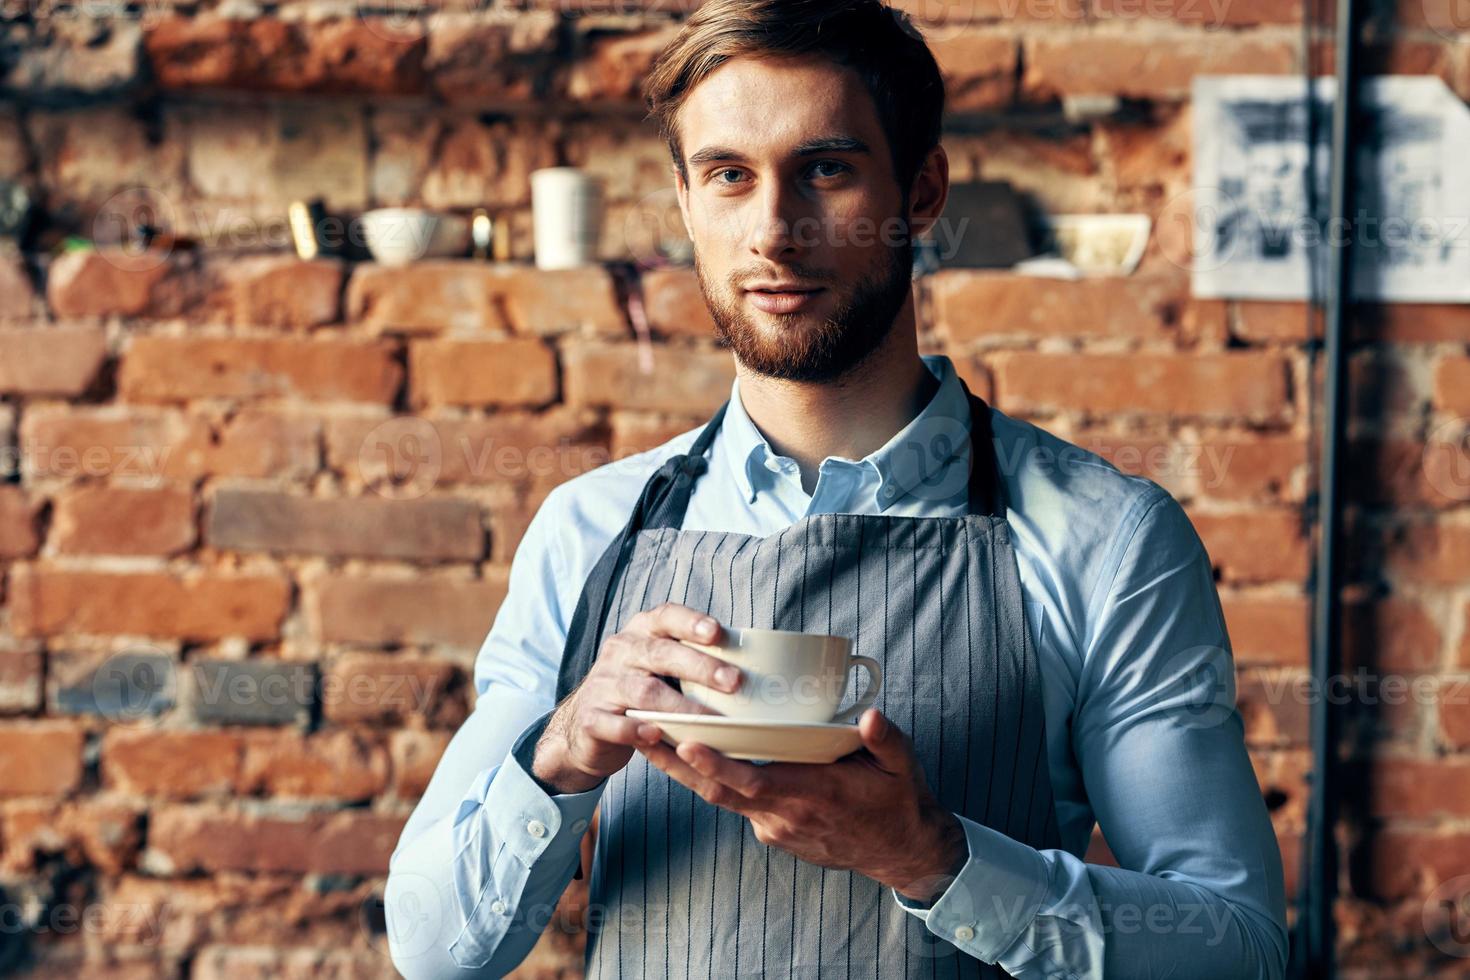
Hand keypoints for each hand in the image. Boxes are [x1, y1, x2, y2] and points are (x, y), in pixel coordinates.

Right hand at [532, 603, 741, 794]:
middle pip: (661, 654)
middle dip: (700, 667)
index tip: (719, 633)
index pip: (666, 617)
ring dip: (679, 705)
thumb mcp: (659, 666)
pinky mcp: (591, 718)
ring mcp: (603, 684)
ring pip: (643, 691)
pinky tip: (656, 734)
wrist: (584, 726)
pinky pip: (614, 723)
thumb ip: (691, 657)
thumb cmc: (638, 690)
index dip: (692, 623)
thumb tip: (756, 661)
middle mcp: (621, 651)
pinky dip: (635, 729)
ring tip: (709, 718)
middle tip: (734, 682)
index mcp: (641, 633)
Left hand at [639, 709, 966, 900]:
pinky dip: (712, 782)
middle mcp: (784, 813)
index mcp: (811, 793)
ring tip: (650, 738)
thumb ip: (885, 740)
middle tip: (641, 731)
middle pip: (717, 791)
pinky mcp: (773, 832)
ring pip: (720, 799)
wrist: (901, 851)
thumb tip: (870, 715)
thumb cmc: (897, 802)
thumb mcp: (901, 766)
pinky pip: (737, 805)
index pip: (751, 781)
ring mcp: (775, 827)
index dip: (714, 764)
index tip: (684, 741)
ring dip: (684, 771)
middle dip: (675, 762)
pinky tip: (693, 756)